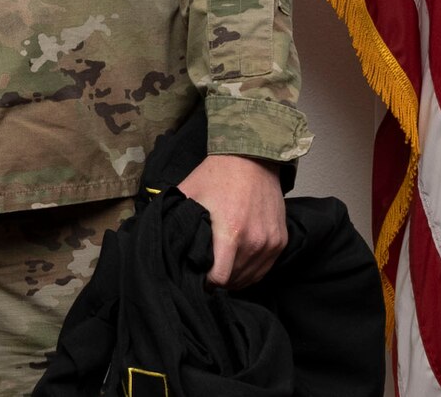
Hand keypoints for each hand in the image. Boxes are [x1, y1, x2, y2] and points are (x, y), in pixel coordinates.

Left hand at [176, 154, 286, 288]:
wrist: (251, 158)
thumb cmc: (217, 176)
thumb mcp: (189, 193)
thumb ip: (175, 219)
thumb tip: (159, 240)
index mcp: (231, 233)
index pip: (220, 279)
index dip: (205, 282)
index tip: (197, 277)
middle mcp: (254, 241)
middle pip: (234, 280)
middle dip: (218, 281)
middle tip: (206, 273)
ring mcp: (270, 242)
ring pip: (250, 278)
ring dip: (234, 278)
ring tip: (220, 271)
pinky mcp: (281, 240)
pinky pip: (265, 268)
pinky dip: (251, 271)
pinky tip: (237, 266)